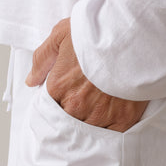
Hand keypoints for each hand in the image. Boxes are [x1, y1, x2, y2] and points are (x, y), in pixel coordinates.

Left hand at [25, 18, 148, 132]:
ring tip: (100, 105)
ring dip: (90, 120)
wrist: (134, 32)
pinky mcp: (122, 119)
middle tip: (84, 97)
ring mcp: (100, 115)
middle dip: (73, 111)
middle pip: (67, 120)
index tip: (65, 92)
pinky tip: (112, 116)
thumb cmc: (97, 30)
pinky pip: (110, 135)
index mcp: (59, 86)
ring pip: (87, 129)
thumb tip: (31, 80)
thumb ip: (42, 59)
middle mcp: (76, 106)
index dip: (57, 98)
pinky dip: (109, 128)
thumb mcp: (62, 34)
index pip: (48, 106)